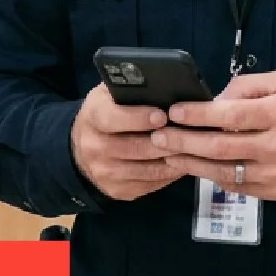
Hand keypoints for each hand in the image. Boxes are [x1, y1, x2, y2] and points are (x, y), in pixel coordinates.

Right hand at [70, 84, 184, 200]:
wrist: (83, 146)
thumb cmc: (107, 111)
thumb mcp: (110, 93)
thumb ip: (130, 88)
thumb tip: (163, 84)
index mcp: (92, 117)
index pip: (113, 118)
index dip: (138, 118)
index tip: (162, 116)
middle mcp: (93, 147)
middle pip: (134, 147)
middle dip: (165, 141)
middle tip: (189, 134)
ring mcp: (104, 172)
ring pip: (146, 170)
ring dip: (173, 160)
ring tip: (192, 148)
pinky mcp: (116, 191)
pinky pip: (149, 184)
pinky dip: (169, 174)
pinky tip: (183, 163)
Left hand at [150, 70, 275, 200]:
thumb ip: (248, 87)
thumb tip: (214, 100)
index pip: (231, 114)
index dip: (198, 114)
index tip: (174, 112)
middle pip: (221, 146)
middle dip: (184, 142)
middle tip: (158, 137)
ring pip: (224, 171)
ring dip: (191, 164)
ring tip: (167, 155)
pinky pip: (237, 186)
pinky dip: (212, 177)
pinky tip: (195, 168)